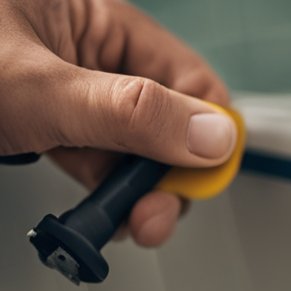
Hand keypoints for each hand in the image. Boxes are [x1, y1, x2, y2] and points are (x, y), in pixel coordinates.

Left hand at [0, 0, 234, 246]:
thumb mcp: (33, 87)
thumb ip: (128, 114)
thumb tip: (209, 137)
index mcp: (99, 20)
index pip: (191, 84)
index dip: (203, 139)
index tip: (187, 186)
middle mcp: (89, 51)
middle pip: (166, 124)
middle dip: (160, 180)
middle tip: (140, 219)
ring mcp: (65, 89)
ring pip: (128, 151)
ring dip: (122, 196)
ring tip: (98, 223)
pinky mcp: (40, 121)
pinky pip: (89, 162)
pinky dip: (90, 195)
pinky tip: (81, 213)